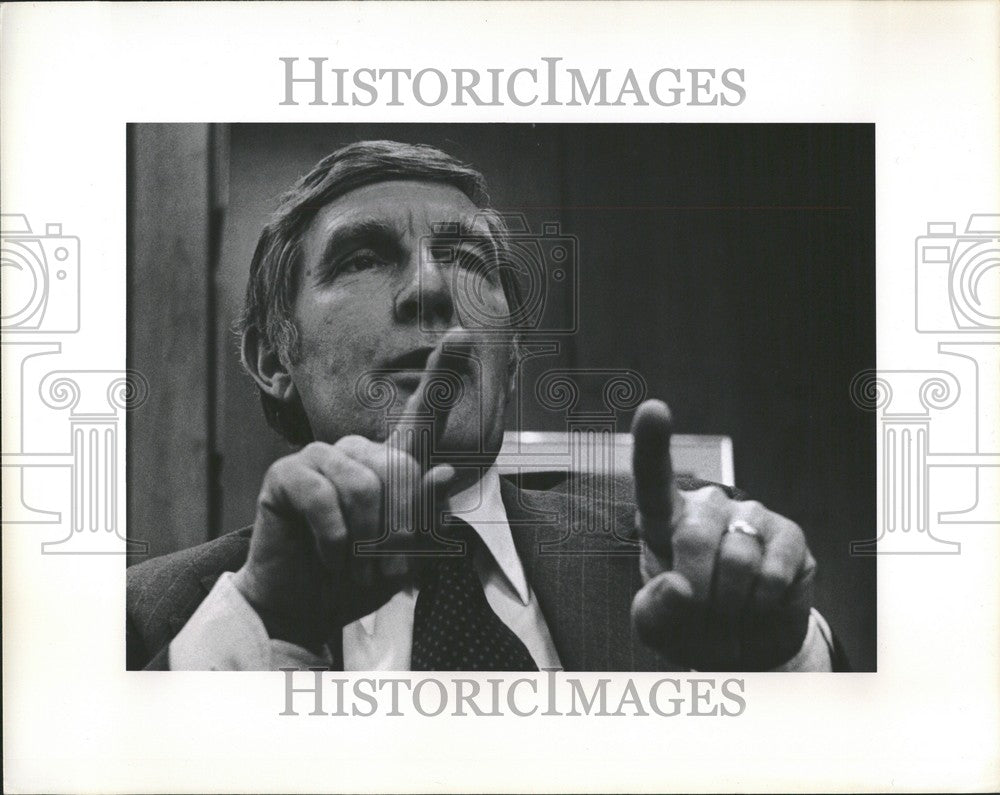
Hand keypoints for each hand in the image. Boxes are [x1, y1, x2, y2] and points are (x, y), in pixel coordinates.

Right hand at [231, 340, 459, 648]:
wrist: (307, 610)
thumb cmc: (359, 579)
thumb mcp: (406, 557)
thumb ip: (426, 518)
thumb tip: (441, 473)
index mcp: (393, 465)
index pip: (424, 414)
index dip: (443, 375)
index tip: (462, 336)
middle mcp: (359, 452)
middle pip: (401, 471)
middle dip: (398, 531)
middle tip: (384, 572)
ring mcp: (321, 458)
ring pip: (364, 485)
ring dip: (365, 542)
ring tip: (354, 568)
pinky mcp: (287, 474)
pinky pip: (324, 497)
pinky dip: (334, 541)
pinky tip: (327, 556)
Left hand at [629, 399, 815, 669]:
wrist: (742, 649)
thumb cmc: (688, 626)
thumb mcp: (654, 626)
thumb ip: (654, 609)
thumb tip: (682, 586)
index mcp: (664, 519)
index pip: (653, 478)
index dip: (652, 443)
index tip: (654, 410)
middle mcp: (708, 507)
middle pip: (692, 536)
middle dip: (694, 592)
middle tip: (701, 617)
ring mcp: (752, 517)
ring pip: (735, 561)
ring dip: (729, 607)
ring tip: (728, 615)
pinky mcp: (790, 537)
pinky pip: (772, 576)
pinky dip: (760, 607)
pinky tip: (758, 607)